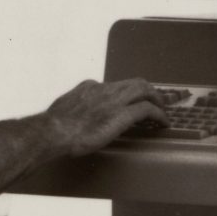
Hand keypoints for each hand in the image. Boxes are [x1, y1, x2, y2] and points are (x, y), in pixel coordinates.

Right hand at [43, 78, 167, 156]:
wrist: (53, 132)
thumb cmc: (53, 128)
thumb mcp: (62, 111)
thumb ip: (72, 110)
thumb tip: (71, 118)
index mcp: (89, 88)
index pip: (113, 86)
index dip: (124, 95)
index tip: (128, 103)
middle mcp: (104, 89)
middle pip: (134, 83)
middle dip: (148, 91)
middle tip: (156, 101)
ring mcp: (114, 100)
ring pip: (145, 90)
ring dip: (157, 100)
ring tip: (164, 110)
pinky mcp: (122, 114)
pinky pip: (147, 109)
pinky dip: (159, 115)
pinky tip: (163, 123)